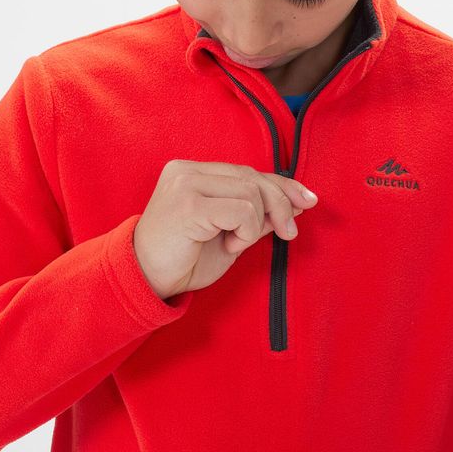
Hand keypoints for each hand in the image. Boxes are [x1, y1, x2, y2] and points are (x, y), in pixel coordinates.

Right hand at [132, 160, 317, 298]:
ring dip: (254, 225)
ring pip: (251, 193)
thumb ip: (256, 215)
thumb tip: (295, 203)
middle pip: (253, 178)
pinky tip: (228, 245)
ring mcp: (186, 184)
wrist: (145, 281)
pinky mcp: (188, 203)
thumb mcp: (229, 234)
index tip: (308, 200)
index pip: (248, 171)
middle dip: (280, 205)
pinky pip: (241, 210)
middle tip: (288, 234)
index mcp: (193, 171)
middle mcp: (187, 170)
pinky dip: (245, 231)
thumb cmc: (183, 260)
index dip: (282, 185)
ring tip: (233, 244)